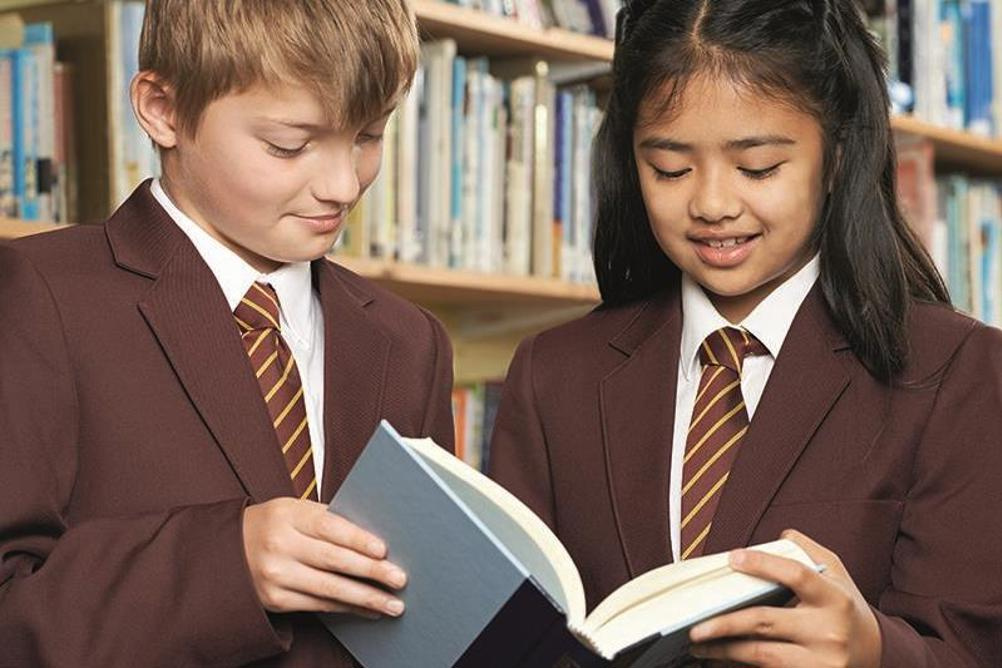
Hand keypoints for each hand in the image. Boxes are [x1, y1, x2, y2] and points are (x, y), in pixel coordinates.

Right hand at [243, 498, 407, 617]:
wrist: (229, 550)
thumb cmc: (276, 525)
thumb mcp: (295, 511)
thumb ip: (329, 521)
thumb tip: (375, 540)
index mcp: (288, 516)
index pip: (329, 527)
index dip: (358, 539)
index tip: (384, 550)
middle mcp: (280, 546)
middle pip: (333, 561)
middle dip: (371, 572)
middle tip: (400, 579)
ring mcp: (276, 575)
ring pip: (329, 589)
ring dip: (365, 598)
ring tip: (392, 604)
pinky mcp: (276, 600)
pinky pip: (319, 605)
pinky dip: (347, 608)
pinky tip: (368, 610)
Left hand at [688, 530, 881, 667]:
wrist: (878, 654)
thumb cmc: (847, 608)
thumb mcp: (838, 574)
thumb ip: (809, 551)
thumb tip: (780, 535)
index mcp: (833, 597)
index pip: (795, 574)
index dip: (762, 564)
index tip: (732, 559)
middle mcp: (828, 630)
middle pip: (765, 621)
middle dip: (724, 622)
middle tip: (694, 623)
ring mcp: (822, 661)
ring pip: (761, 654)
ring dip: (724, 649)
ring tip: (699, 643)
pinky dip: (739, 666)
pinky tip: (720, 659)